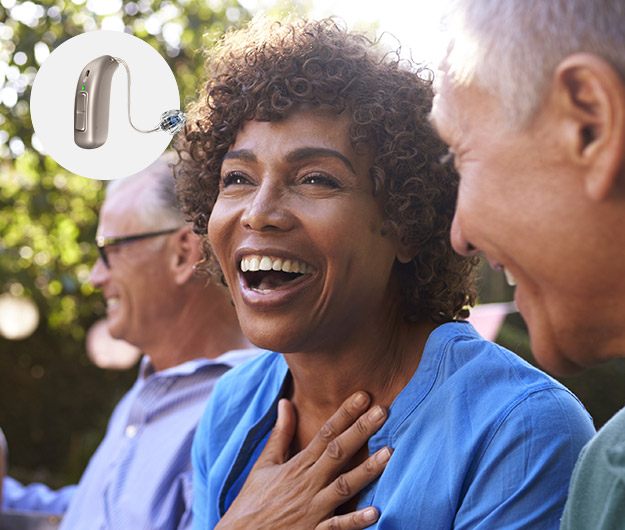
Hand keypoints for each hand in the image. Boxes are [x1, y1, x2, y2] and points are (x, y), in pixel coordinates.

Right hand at [215, 391, 390, 529]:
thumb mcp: (264, 464)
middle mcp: (307, 484)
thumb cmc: (252, 501)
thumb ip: (280, 434)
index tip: (363, 396)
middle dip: (361, 430)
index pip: (325, 433)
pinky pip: (337, 527)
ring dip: (367, 470)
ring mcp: (312, 509)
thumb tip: (285, 402)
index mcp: (297, 465)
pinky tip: (375, 512)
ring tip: (389, 454)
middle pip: (338, 452)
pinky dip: (355, 520)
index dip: (345, 414)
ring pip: (344, 486)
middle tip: (383, 411)